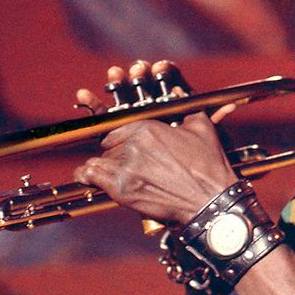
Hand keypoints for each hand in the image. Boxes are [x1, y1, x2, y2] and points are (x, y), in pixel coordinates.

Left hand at [73, 61, 237, 224]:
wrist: (210, 201)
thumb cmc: (208, 167)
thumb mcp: (201, 128)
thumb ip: (185, 107)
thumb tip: (178, 92)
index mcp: (148, 128)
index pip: (117, 129)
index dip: (119, 138)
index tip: (120, 146)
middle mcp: (134, 145)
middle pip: (108, 146)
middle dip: (114, 154)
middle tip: (122, 164)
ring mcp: (125, 167)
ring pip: (99, 161)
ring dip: (101, 167)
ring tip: (103, 173)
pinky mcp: (121, 189)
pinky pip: (92, 176)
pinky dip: (87, 176)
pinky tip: (85, 176)